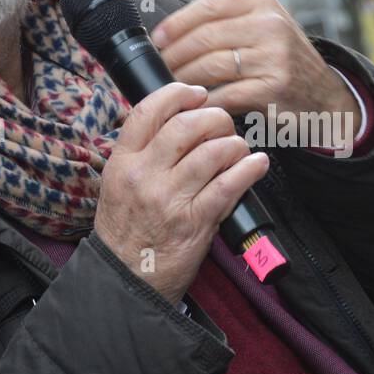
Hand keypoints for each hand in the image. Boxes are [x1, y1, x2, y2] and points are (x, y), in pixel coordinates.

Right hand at [92, 82, 269, 304]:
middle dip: (214, 118)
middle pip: (186, 126)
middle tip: (224, 125)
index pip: (148, 112)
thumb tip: (178, 121)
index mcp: (122, 162)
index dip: (177, 94)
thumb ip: (141, 154)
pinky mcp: (195, 221)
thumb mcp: (117, 185)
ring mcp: (169, 199)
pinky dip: (249, 169)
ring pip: (213, 152)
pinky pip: (229, 185)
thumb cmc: (126, 232)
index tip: (197, 95)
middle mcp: (143, 176)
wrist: (127, 278)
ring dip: (235, 144)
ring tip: (238, 150)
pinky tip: (256, 165)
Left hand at [152, 0, 358, 123]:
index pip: (211, 5)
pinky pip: (224, 94)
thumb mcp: (267, 29)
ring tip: (172, 85)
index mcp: (264, 4)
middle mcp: (270, 26)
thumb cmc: (285, 63)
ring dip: (184, 78)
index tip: (157, 38)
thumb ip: (230, 23)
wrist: (327, 98)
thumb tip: (173, 30)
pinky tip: (194, 104)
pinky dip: (204, 100)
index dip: (178, 22)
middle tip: (160, 67)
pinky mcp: (272, 89)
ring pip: (211, 65)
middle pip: (205, 36)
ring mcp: (273, 58)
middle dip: (175, 54)